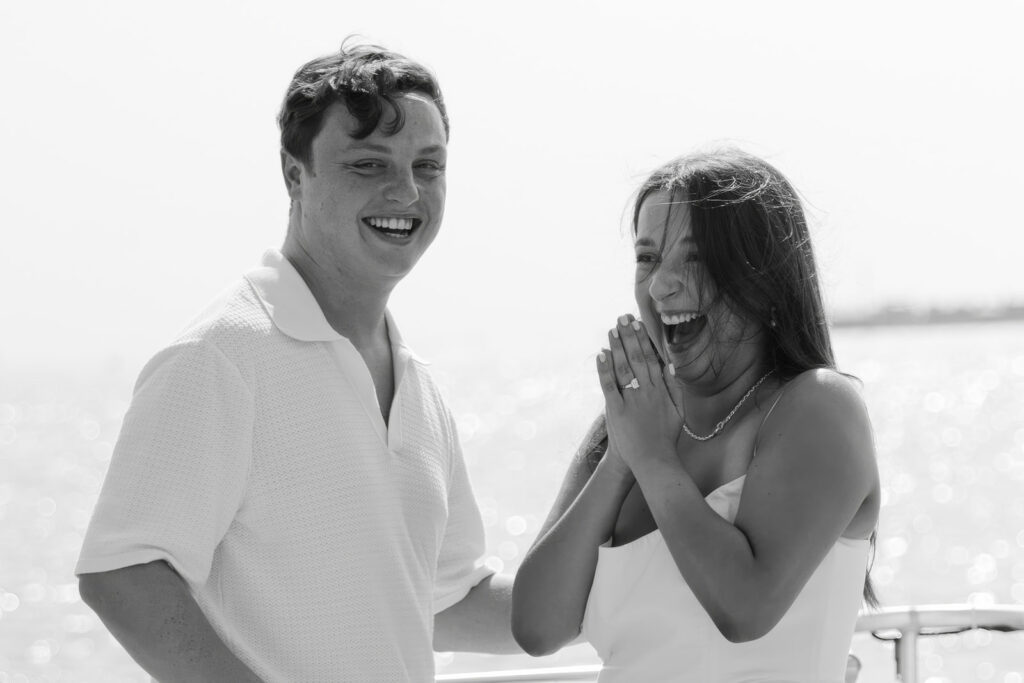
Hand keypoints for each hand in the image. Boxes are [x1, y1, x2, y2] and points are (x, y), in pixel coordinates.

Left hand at [596, 314, 683, 469]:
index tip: (638, 324)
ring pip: (623, 368)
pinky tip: (601, 354)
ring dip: (616, 347)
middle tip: (622, 318)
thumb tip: (669, 365)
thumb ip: (674, 388)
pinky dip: (604, 369)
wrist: (654, 461)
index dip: (643, 340)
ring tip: (611, 330)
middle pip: (636, 358)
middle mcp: (646, 391)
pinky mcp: (616, 410)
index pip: (651, 359)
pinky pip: (609, 385)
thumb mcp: (678, 412)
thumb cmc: (666, 438)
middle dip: (629, 336)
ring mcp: (631, 400)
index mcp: (661, 390)